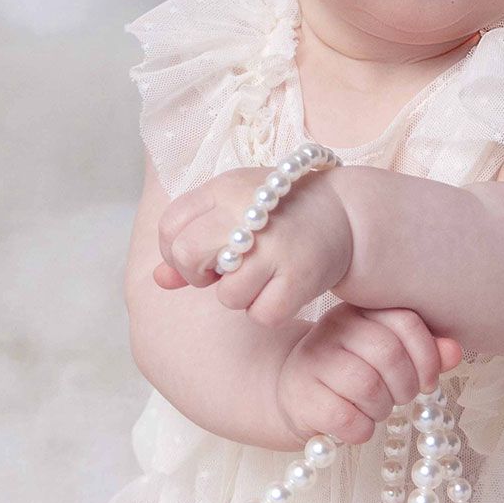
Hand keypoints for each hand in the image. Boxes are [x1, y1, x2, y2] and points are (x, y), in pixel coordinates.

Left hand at [155, 163, 355, 324]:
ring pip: (226, 296)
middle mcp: (248, 211)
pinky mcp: (299, 275)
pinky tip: (282, 287)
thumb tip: (158, 280)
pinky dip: (268, 309)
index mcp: (225, 188)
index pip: (170, 225)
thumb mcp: (230, 211)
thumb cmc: (278, 214)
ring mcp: (276, 245)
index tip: (200, 255)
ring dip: (239, 296)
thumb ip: (191, 241)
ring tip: (262, 275)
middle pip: (188, 255)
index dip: (175, 250)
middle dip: (197, 275)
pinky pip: (261, 314)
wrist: (345, 215)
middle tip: (223, 272)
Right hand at [275, 305, 464, 447]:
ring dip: (383, 409)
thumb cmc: (352, 371)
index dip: (427, 357)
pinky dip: (361, 429)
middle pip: (389, 354)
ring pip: (368, 387)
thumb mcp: (388, 356)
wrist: (294, 391)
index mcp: (361, 310)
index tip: (427, 381)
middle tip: (400, 397)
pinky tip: (357, 424)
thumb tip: (455, 350)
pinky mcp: (302, 396)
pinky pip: (347, 418)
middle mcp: (334, 327)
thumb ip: (424, 351)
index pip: (406, 321)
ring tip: (375, 408)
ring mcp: (314, 360)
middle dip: (406, 386)